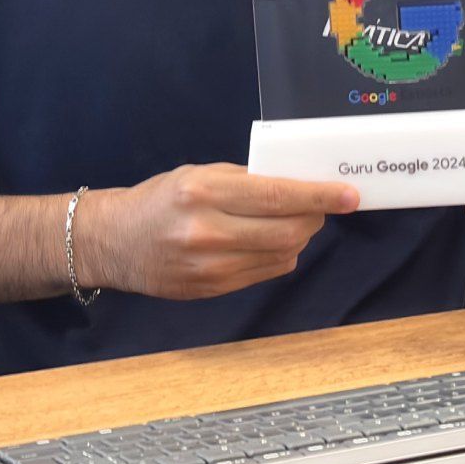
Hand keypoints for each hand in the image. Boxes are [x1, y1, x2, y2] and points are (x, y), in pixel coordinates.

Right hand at [77, 163, 359, 299]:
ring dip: (300, 237)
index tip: (349, 195)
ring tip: (297, 221)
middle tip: (323, 205)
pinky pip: (265, 272)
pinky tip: (272, 242)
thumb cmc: (160, 199)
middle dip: (315, 217)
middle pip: (287, 231)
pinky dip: (280, 256)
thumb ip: (245, 180)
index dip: (318, 197)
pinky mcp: (212, 289)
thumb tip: (297, 184)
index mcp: (203, 193)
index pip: (276, 196)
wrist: (115, 242)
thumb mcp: (198, 174)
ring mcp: (210, 266)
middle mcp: (207, 231)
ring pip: (281, 255)